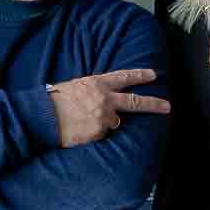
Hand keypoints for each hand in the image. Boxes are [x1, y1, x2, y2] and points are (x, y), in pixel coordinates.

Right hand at [47, 69, 168, 148]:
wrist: (43, 117)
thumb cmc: (55, 101)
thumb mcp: (76, 87)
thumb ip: (94, 90)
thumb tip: (105, 96)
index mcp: (98, 83)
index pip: (124, 77)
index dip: (140, 75)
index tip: (153, 75)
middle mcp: (105, 99)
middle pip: (135, 102)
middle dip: (153, 104)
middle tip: (167, 106)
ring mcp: (103, 117)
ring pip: (114, 122)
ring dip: (105, 123)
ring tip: (84, 122)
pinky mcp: (99, 132)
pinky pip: (101, 135)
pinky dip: (94, 134)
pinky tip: (80, 131)